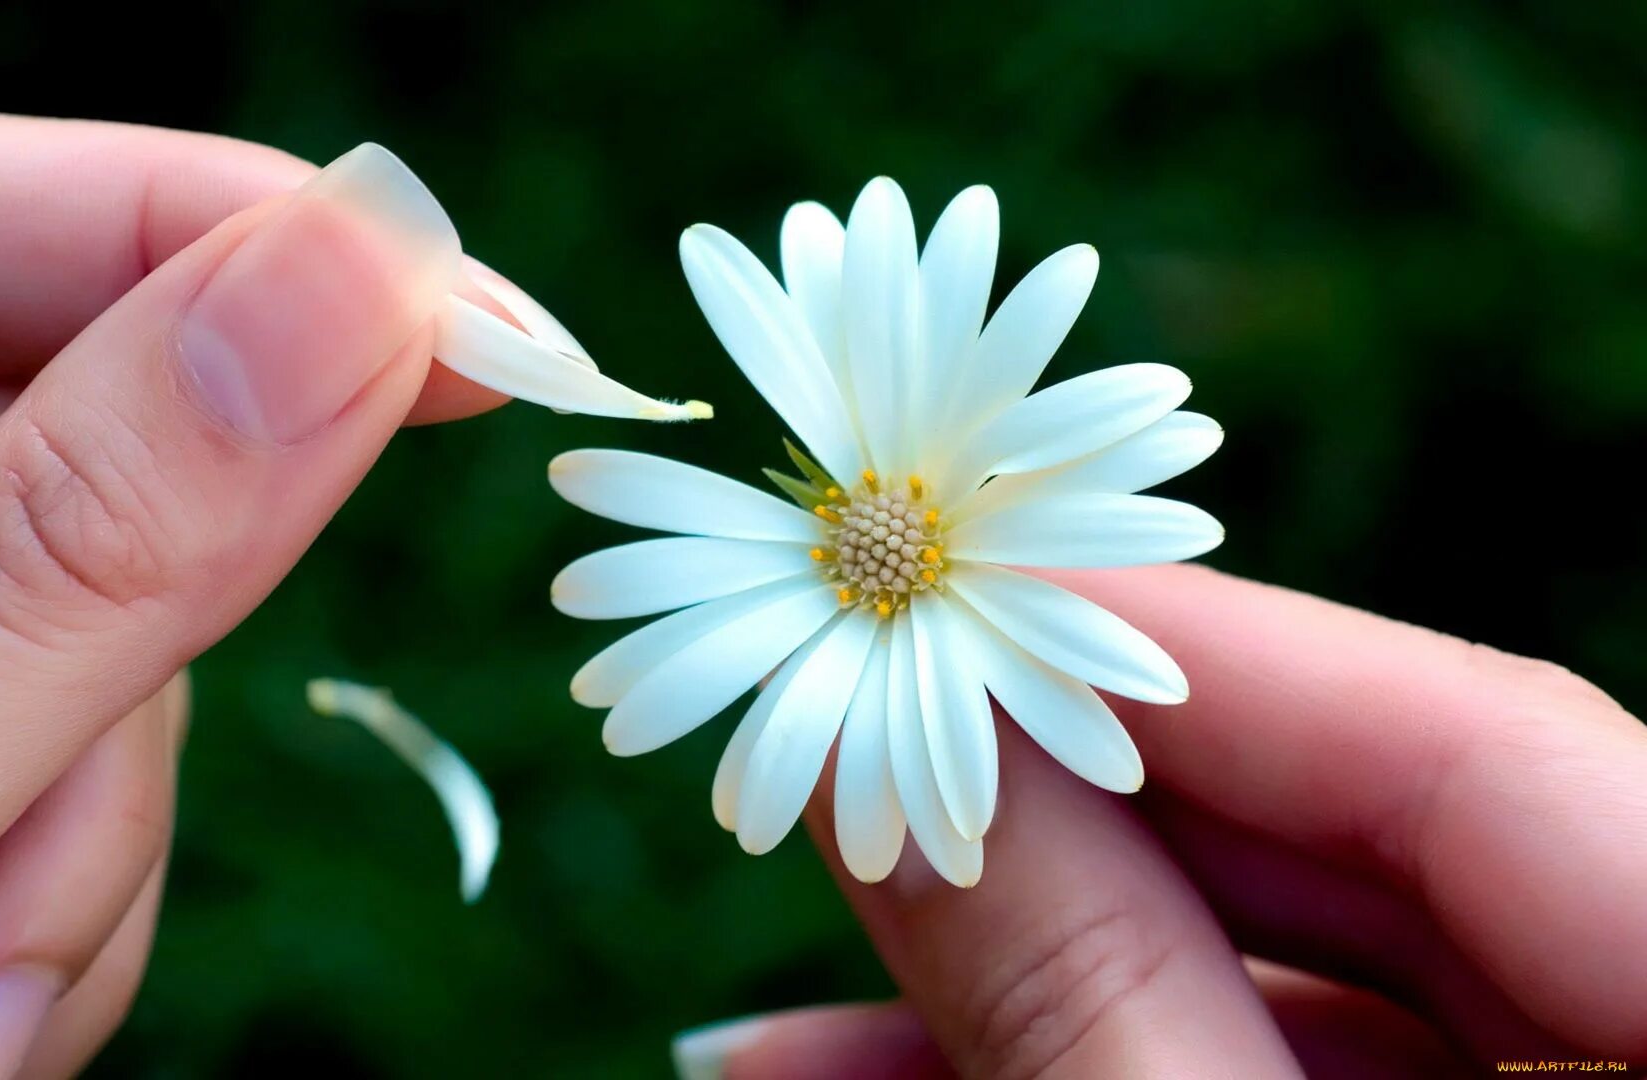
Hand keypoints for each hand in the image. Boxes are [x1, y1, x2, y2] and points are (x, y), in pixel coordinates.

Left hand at [0, 102, 507, 1076]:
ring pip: (62, 637)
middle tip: (20, 899)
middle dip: (98, 682)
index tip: (455, 320)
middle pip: (2, 455)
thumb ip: (54, 571)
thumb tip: (349, 291)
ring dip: (60, 842)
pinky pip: (41, 758)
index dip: (196, 226)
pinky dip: (37, 901)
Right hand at [679, 565, 1646, 1077]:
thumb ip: (1092, 1011)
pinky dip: (1108, 1078)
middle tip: (826, 797)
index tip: (936, 581)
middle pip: (1377, 864)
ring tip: (780, 1033)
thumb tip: (879, 783)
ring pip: (1309, 1002)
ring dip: (1038, 998)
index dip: (1189, 651)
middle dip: (1063, 846)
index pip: (1485, 741)